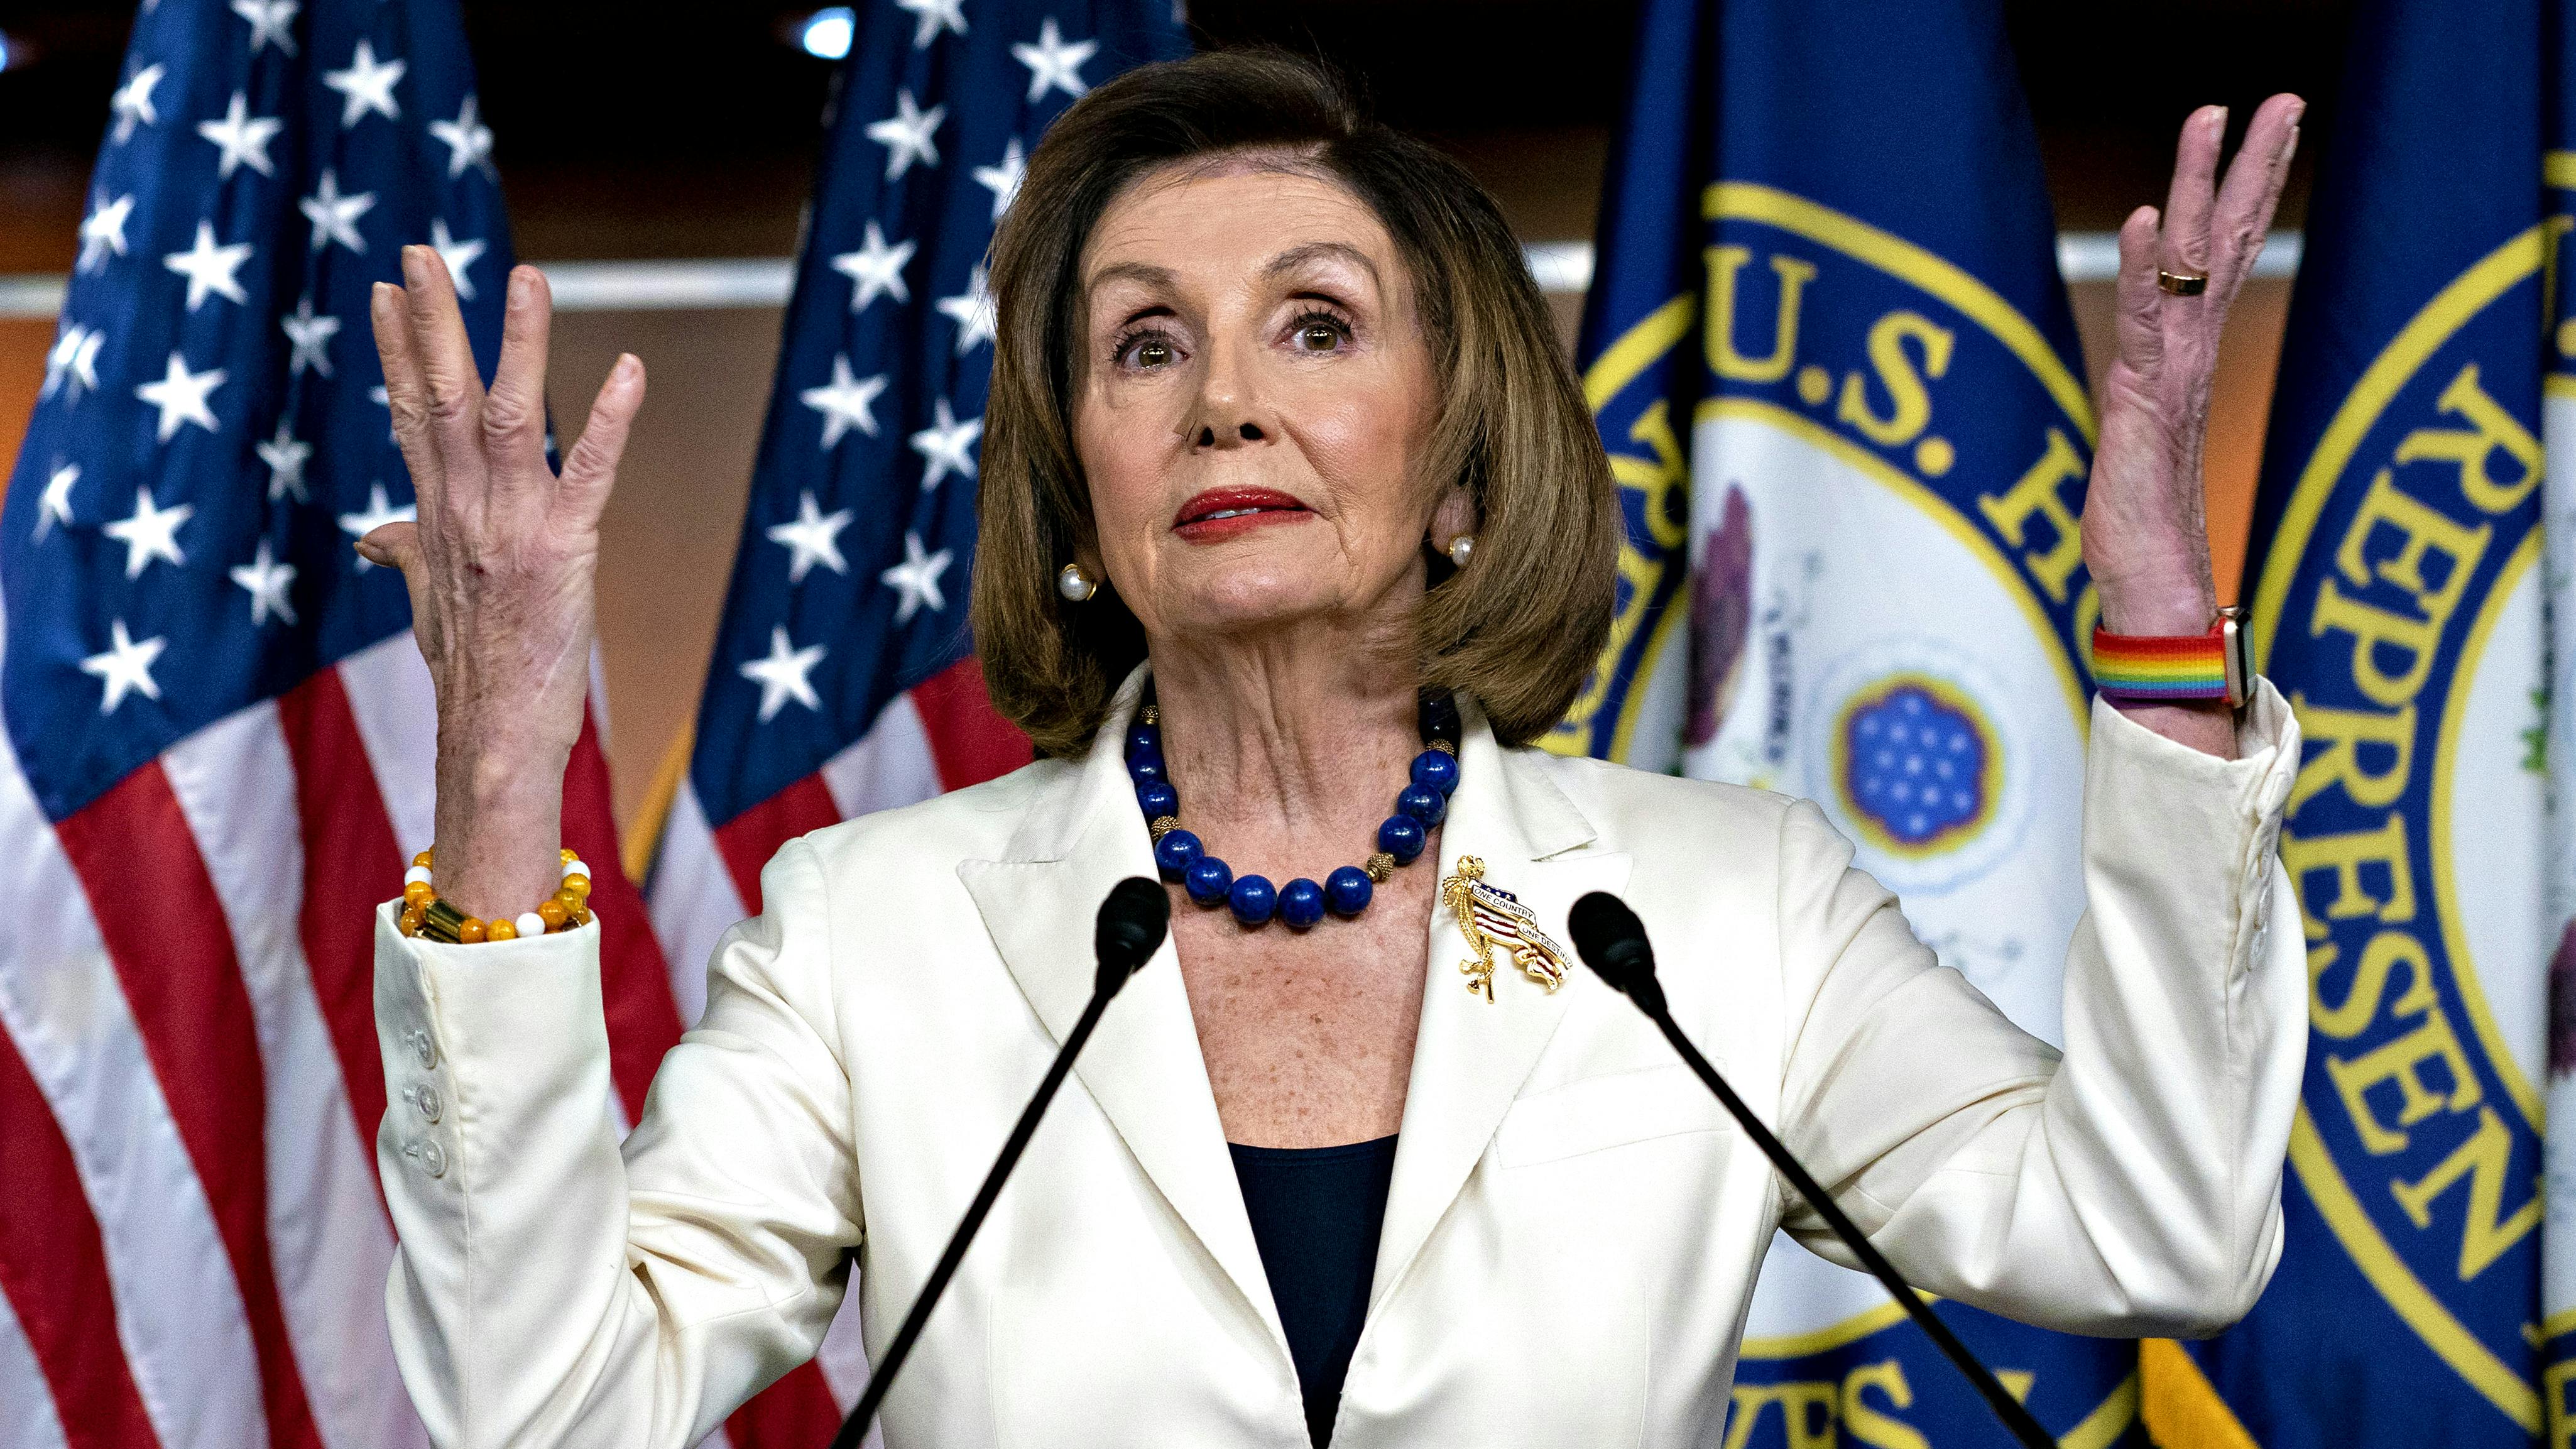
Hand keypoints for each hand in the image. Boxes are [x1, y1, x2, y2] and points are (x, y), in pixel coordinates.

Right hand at [359, 246, 645, 921]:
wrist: (491, 739)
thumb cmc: (472, 673)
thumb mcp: (431, 603)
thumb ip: (408, 554)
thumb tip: (375, 536)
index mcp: (435, 514)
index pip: (408, 414)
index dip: (395, 350)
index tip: (382, 291)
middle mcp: (463, 509)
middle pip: (440, 397)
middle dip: (430, 323)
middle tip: (418, 252)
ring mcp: (511, 526)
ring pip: (512, 416)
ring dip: (520, 345)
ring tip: (525, 275)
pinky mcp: (563, 549)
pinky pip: (591, 473)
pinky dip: (612, 421)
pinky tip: (630, 370)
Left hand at [2082, 95, 2301, 754]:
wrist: (2150, 588)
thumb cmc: (2137, 525)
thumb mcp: (2132, 438)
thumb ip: (2139, 397)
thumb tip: (2131, 380)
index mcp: (2188, 357)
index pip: (2219, 256)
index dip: (2241, 190)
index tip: (2258, 128)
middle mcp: (2192, 354)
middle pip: (2226, 240)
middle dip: (2250, 165)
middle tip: (2277, 97)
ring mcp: (2173, 373)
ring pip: (2190, 261)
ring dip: (2201, 186)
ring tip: (2215, 117)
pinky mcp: (2142, 400)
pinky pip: (2143, 320)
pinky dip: (2139, 265)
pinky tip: (2140, 215)